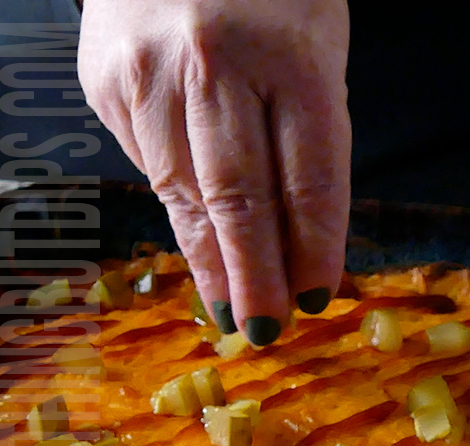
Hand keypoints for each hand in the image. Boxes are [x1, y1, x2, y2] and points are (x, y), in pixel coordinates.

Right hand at [78, 0, 351, 344]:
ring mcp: (150, 73)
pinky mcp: (107, 82)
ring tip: (231, 305)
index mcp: (293, 55)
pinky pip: (151, 164)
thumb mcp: (315, 47)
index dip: (314, 246)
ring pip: (185, 192)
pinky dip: (180, 209)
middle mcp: (215, 64)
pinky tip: (199, 238)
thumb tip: (301, 235)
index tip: (316, 295)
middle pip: (240, 197)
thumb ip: (310, 134)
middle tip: (267, 328)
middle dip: (256, 275)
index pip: (309, 176)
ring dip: (211, 259)